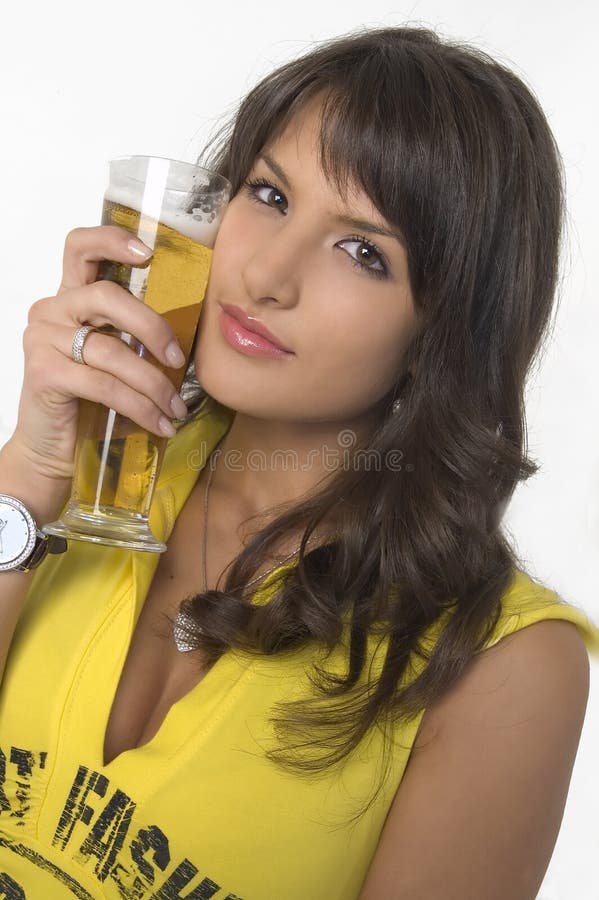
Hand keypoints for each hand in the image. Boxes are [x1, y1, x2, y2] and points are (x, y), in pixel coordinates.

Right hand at [6, 226, 187, 487]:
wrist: (54, 450)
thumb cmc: (91, 403)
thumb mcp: (117, 360)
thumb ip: (135, 336)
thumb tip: (192, 334)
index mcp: (70, 298)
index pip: (80, 247)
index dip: (113, 240)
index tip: (149, 252)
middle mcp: (51, 310)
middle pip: (107, 296)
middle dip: (153, 328)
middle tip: (179, 360)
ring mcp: (42, 339)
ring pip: (111, 350)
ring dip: (153, 383)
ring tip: (176, 408)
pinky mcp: (44, 373)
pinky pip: (104, 385)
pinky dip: (140, 407)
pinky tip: (160, 424)